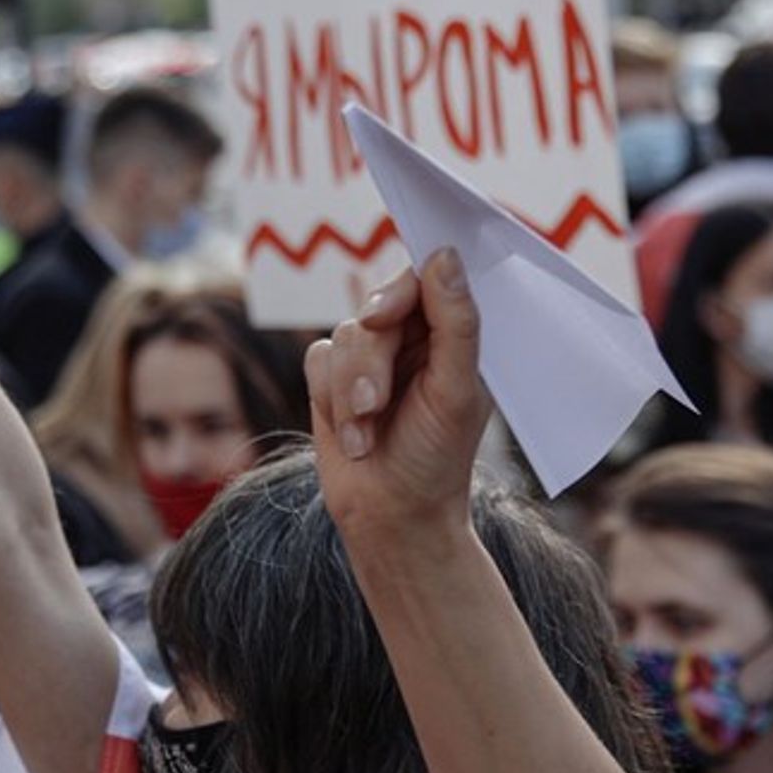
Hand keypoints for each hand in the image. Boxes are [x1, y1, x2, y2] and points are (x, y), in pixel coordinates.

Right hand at [305, 249, 488, 541]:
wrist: (391, 517)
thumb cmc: (434, 460)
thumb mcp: (454, 393)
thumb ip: (455, 324)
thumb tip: (444, 255)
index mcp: (452, 337)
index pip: (425, 284)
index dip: (400, 293)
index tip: (384, 319)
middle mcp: (413, 339)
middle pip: (376, 310)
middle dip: (369, 364)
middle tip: (373, 406)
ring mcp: (372, 357)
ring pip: (343, 336)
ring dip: (348, 392)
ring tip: (366, 436)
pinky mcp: (333, 378)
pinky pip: (317, 359)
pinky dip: (329, 399)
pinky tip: (350, 437)